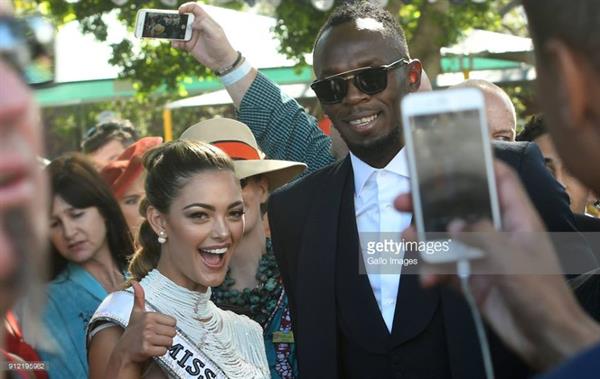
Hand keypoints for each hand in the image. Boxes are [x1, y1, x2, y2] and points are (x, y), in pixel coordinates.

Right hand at [114, 281, 176, 364]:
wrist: (123, 351)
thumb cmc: (133, 331)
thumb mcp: (136, 313)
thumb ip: (139, 297)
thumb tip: (134, 281)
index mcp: (149, 315)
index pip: (173, 322)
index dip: (167, 327)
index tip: (157, 329)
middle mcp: (148, 325)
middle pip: (173, 332)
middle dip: (167, 337)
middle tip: (156, 338)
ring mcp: (147, 338)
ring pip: (170, 342)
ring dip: (164, 345)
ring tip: (154, 343)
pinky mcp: (146, 349)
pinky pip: (164, 351)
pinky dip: (160, 353)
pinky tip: (151, 350)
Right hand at [172, 2, 238, 71]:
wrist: (222, 62)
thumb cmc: (221, 45)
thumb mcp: (215, 33)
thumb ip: (204, 25)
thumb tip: (192, 23)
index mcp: (205, 20)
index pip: (194, 8)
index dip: (186, 7)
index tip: (180, 11)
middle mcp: (197, 26)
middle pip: (184, 19)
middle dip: (176, 20)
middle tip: (170, 23)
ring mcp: (193, 36)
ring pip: (180, 31)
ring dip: (174, 32)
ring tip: (171, 35)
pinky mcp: (190, 46)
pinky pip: (179, 42)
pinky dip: (175, 43)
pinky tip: (175, 45)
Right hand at [395, 161, 599, 369]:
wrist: (544, 338)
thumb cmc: (540, 293)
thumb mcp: (510, 257)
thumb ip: (479, 235)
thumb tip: (452, 223)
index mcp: (516, 219)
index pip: (500, 180)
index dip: (478, 164)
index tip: (448, 156)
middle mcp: (497, 232)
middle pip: (460, 208)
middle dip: (431, 204)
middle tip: (403, 201)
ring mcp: (482, 256)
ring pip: (446, 239)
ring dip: (424, 241)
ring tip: (407, 241)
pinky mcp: (471, 278)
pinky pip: (444, 269)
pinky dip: (432, 273)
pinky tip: (428, 281)